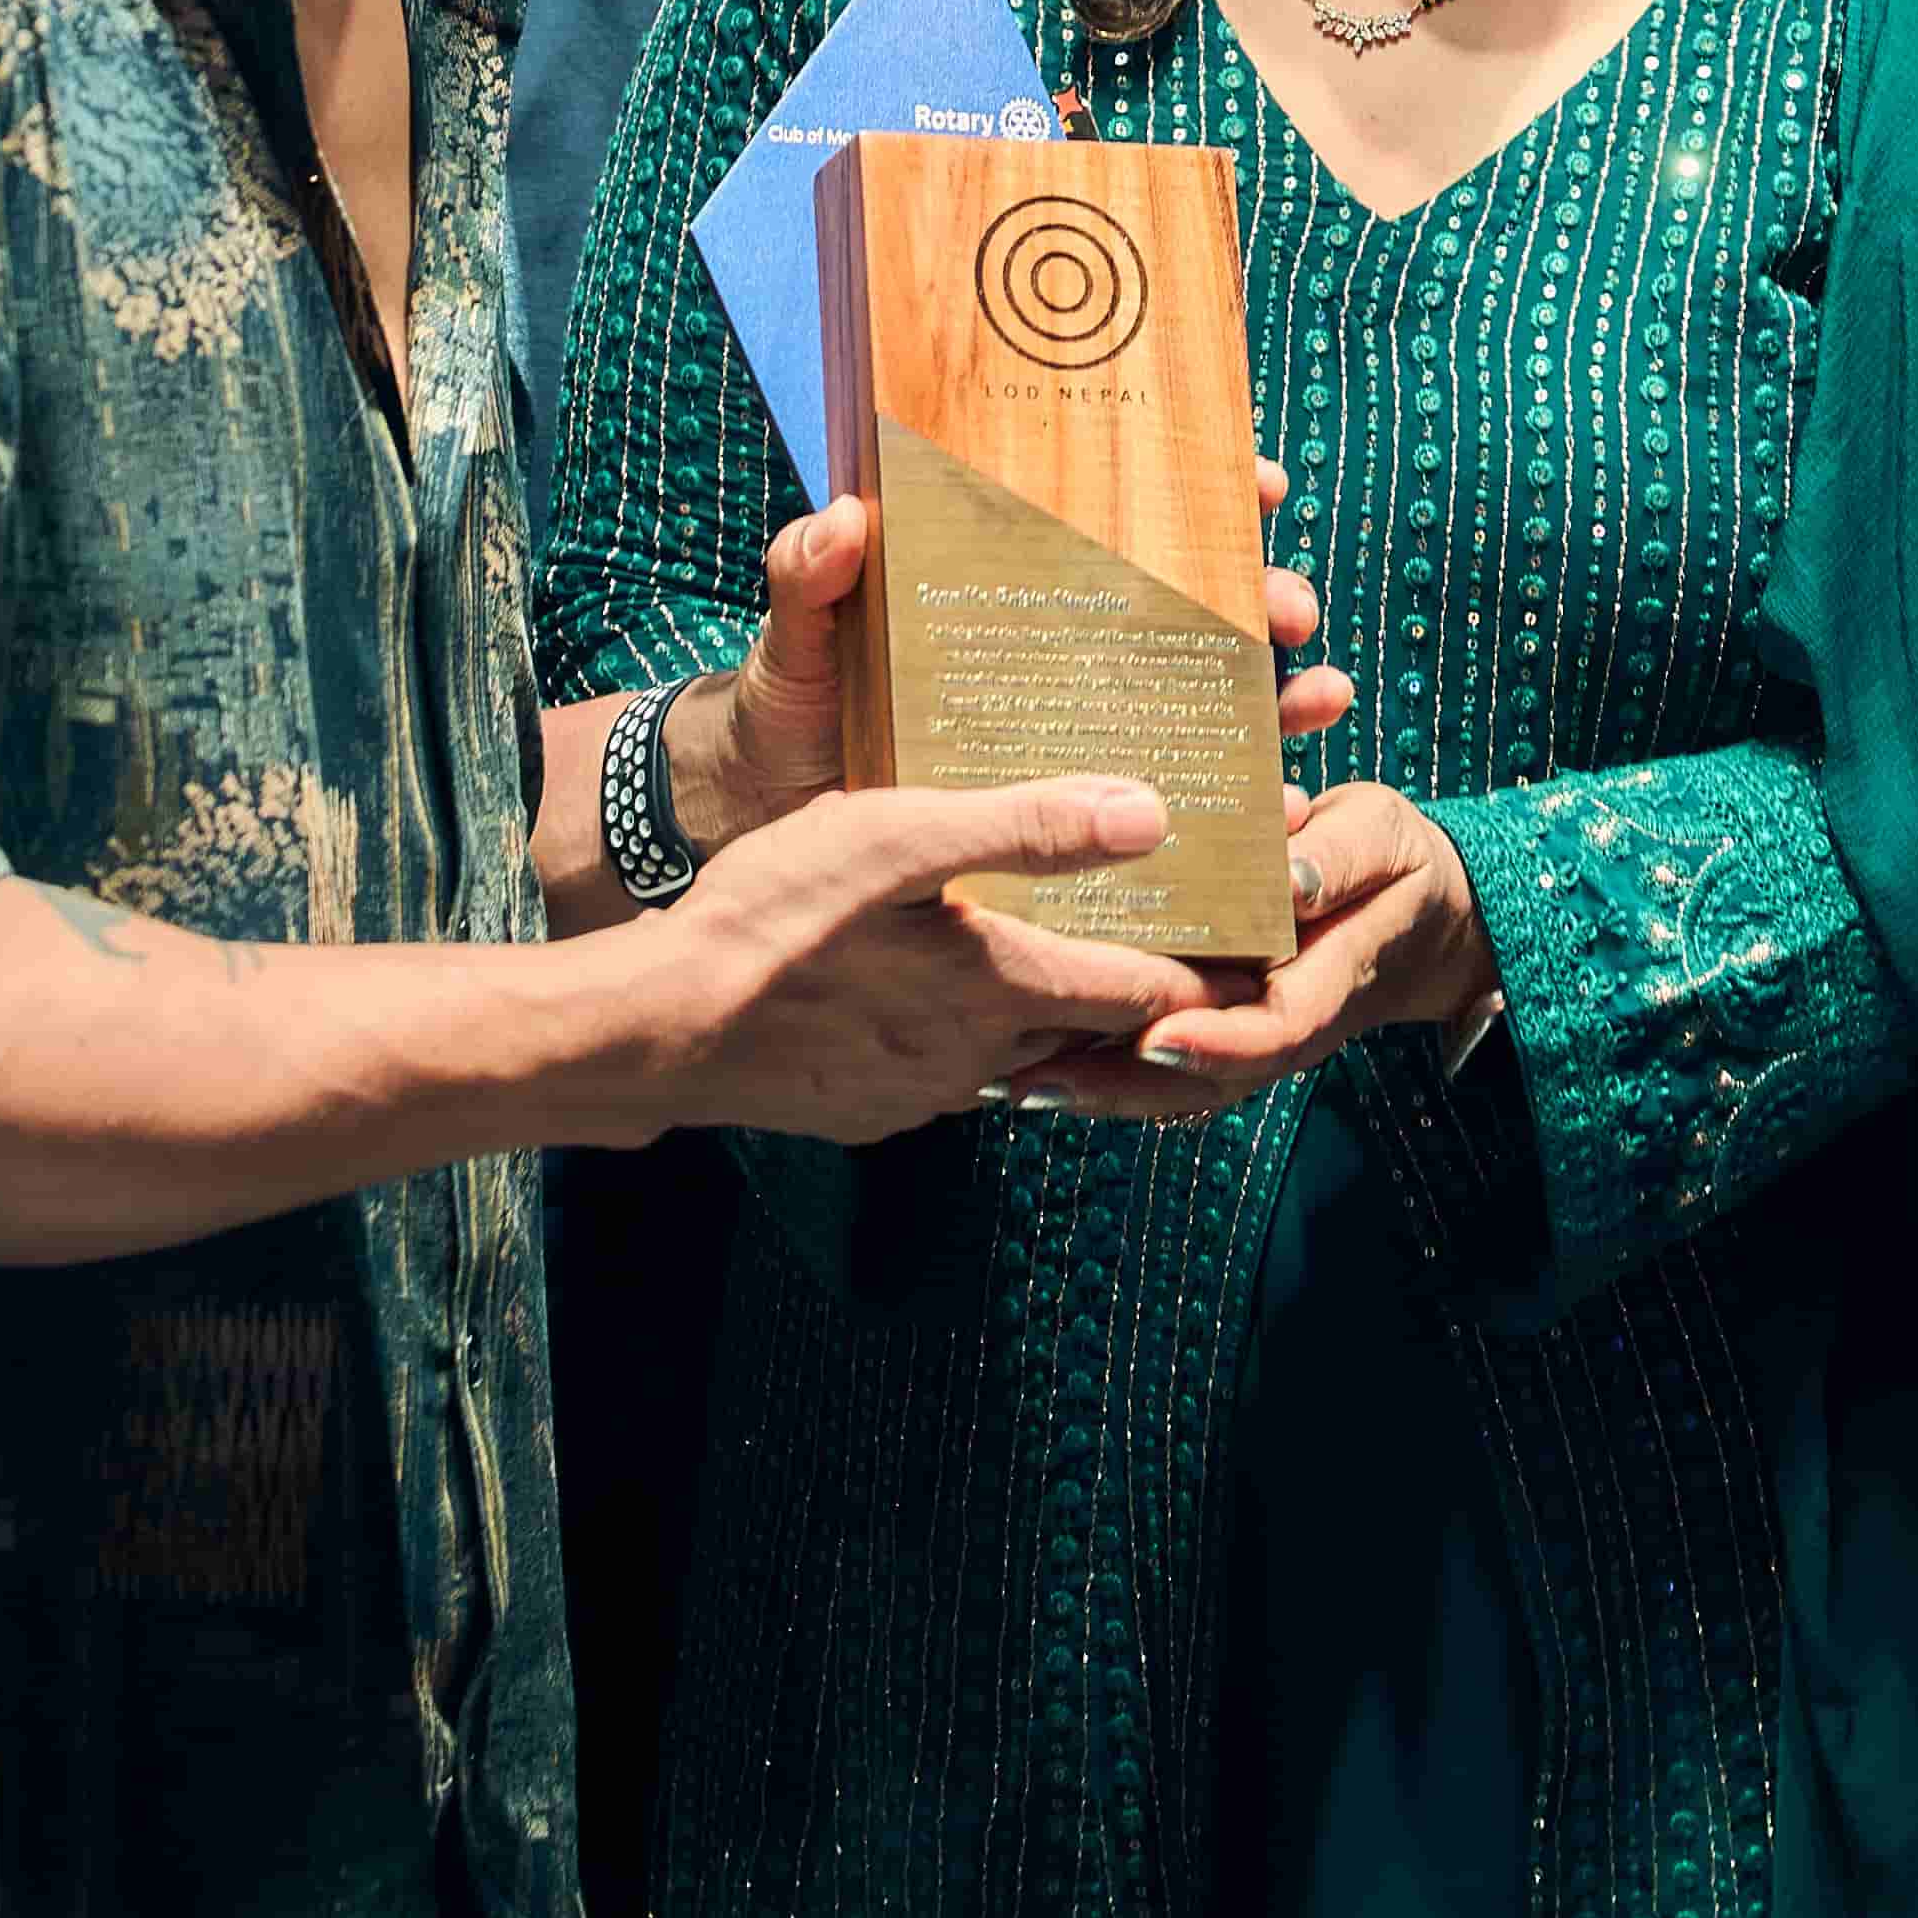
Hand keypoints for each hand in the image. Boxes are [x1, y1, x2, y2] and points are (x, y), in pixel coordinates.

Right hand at [614, 778, 1215, 1145]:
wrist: (653, 1032)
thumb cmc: (770, 922)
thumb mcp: (896, 838)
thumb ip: (1024, 826)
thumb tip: (1152, 811)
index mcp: (1003, 990)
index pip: (1151, 995)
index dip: (1214, 970)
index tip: (1264, 943)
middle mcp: (980, 1057)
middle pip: (1096, 1029)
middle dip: (1146, 991)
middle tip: (1186, 936)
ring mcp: (922, 1092)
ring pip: (1024, 1052)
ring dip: (1059, 1013)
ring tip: (1073, 952)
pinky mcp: (870, 1106)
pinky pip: (953, 1070)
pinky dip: (978, 1033)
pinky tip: (947, 988)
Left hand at [689, 451, 1355, 848]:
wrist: (763, 827)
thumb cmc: (785, 711)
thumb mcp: (797, 639)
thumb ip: (808, 580)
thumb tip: (845, 518)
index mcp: (1012, 576)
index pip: (1120, 512)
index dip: (1200, 484)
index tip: (1256, 481)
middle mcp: (1064, 642)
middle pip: (1192, 601)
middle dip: (1263, 595)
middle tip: (1287, 615)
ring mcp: (1077, 726)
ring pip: (1208, 697)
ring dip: (1282, 693)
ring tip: (1318, 699)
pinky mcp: (1075, 812)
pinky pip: (1174, 798)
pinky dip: (1242, 801)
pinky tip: (1284, 817)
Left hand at [1028, 782, 1497, 1118]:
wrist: (1418, 911)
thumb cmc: (1393, 862)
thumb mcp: (1381, 839)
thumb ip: (1340, 858)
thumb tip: (1290, 877)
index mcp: (1328, 982)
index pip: (1272, 1029)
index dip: (1213, 1039)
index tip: (1153, 1034)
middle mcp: (1280, 1024)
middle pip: (1200, 1078)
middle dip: (1117, 1085)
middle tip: (1034, 1081)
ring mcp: (1248, 1034)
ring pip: (1170, 1082)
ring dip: (1094, 1087)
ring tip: (1007, 1081)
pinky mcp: (1220, 1024)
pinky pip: (1159, 1060)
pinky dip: (1100, 1067)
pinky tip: (1029, 1060)